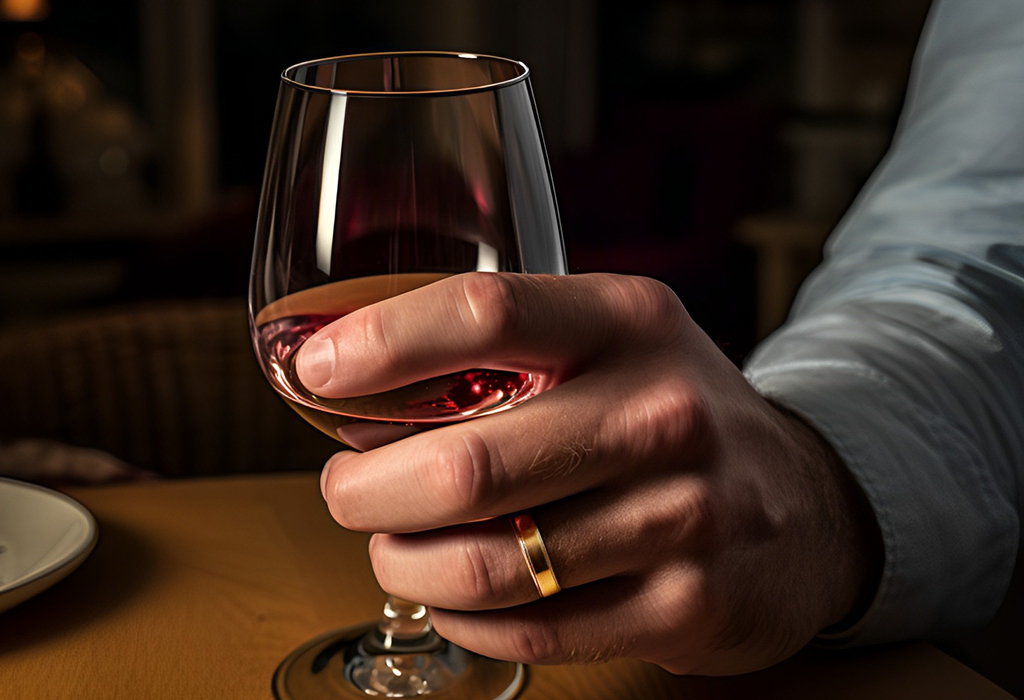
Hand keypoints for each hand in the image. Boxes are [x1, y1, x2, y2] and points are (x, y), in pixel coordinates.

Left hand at [296, 272, 881, 674]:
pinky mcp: (685, 606)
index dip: (381, 344)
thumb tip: (350, 388)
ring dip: (405, 562)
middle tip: (347, 491)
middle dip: (366, 489)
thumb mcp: (609, 341)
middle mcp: (661, 413)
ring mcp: (682, 516)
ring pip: (487, 562)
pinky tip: (457, 592)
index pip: (486, 313)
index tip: (315, 373)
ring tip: (397, 547)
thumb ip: (499, 352)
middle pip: (467, 464)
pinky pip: (526, 626)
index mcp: (628, 322)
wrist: (801, 499)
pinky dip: (462, 615)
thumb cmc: (668, 410)